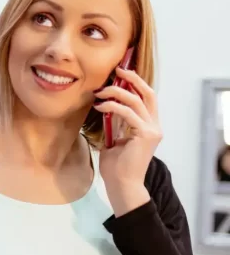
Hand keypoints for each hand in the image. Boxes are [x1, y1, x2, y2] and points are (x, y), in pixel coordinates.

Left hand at [93, 67, 161, 215]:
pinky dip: (113, 106)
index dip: (135, 83)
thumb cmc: (116, 166)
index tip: (120, 73)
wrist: (121, 184)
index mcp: (149, 126)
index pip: (146, 98)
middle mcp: (154, 126)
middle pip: (148, 94)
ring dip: (116, 92)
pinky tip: (100, 106)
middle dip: (133, 79)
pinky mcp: (146, 135)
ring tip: (100, 92)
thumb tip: (105, 105)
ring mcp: (152, 130)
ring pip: (136, 101)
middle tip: (117, 70)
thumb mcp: (114, 138)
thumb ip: (115, 123)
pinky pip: (128, 113)